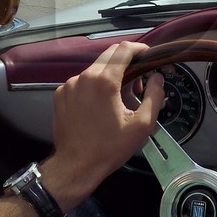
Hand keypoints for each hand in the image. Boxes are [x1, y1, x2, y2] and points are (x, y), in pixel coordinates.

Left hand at [40, 41, 162, 207]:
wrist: (76, 166)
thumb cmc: (111, 147)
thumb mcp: (142, 125)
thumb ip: (155, 96)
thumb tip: (157, 77)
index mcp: (105, 81)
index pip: (124, 49)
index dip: (140, 49)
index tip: (148, 57)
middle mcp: (84, 77)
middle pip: (109, 55)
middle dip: (127, 63)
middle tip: (137, 85)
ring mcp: (68, 85)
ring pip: (94, 69)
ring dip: (110, 77)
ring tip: (117, 100)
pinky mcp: (60, 94)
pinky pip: (81, 82)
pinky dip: (93, 87)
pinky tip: (98, 107)